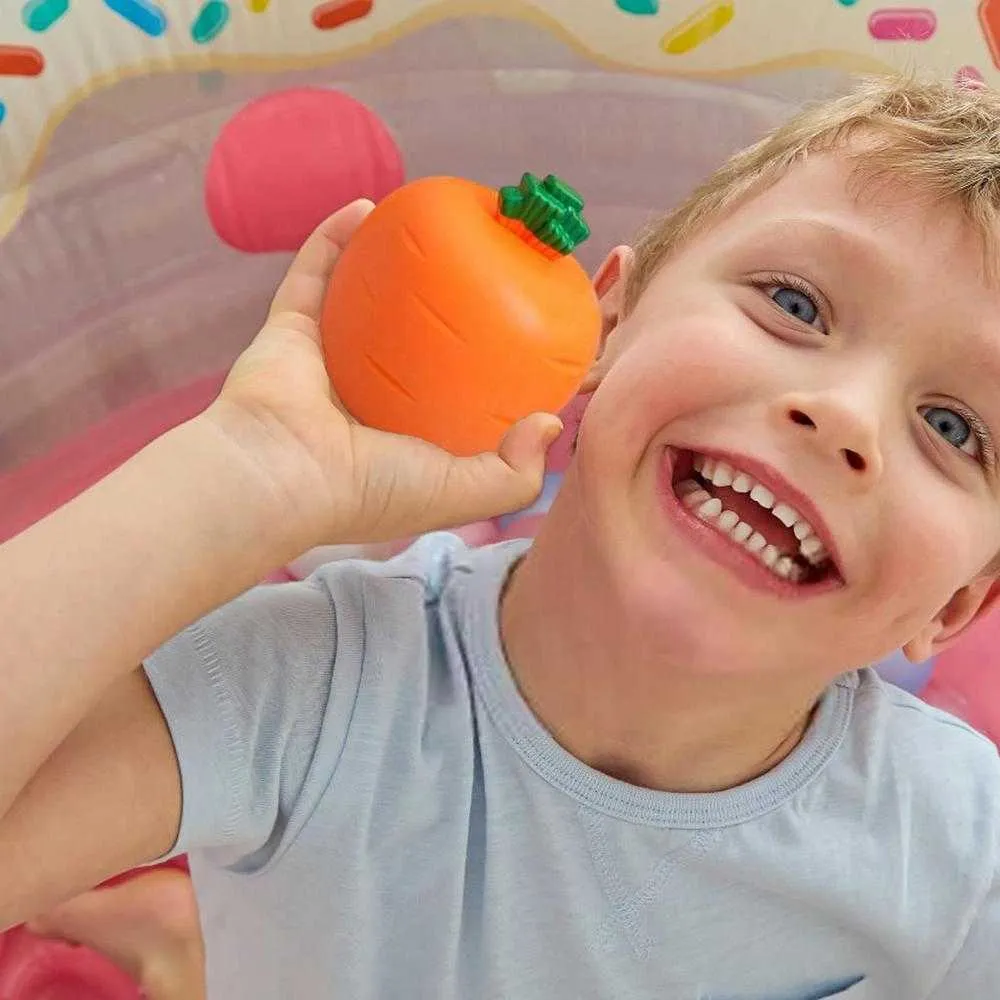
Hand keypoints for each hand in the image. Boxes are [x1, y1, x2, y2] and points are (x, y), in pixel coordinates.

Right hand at [205, 200, 561, 546]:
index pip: (453, 395)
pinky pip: (313, 273)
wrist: (279, 474)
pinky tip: (370, 209)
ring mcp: (325, 360)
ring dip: (391, 265)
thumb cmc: (373, 489)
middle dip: (444, 306)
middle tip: (483, 268)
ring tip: (430, 232)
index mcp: (403, 436)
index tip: (525, 328)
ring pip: (364, 302)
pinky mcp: (289, 330)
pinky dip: (335, 238)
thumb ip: (513, 473)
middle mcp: (365, 397)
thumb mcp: (463, 493)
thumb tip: (551, 423)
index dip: (488, 365)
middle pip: (411, 340)